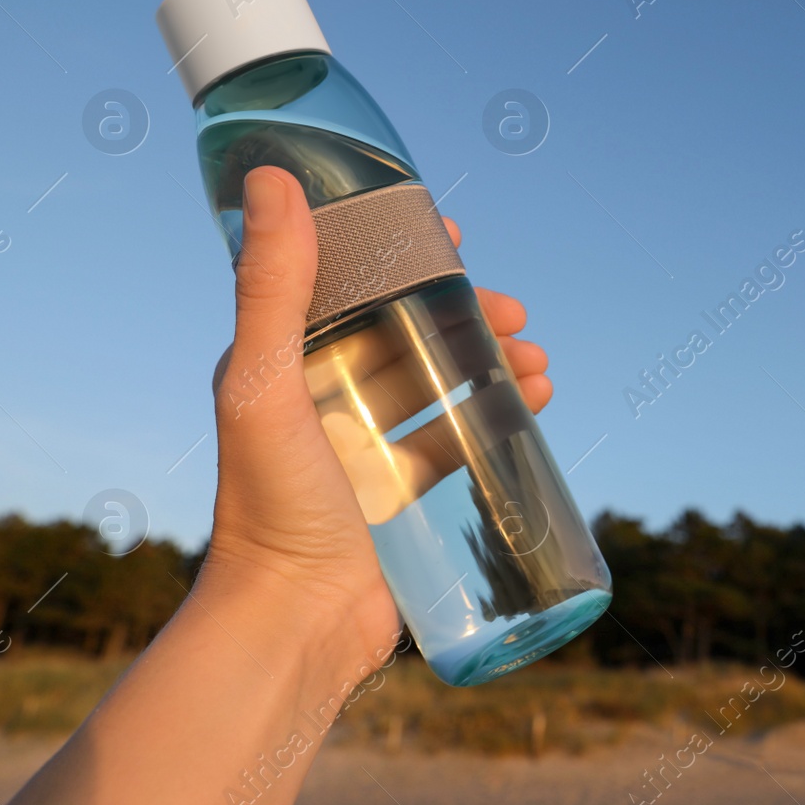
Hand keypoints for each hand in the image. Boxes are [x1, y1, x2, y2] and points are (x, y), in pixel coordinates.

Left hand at [202, 167, 551, 668]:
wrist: (293, 627)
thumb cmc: (269, 506)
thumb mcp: (266, 383)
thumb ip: (272, 285)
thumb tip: (271, 176)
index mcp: (282, 365)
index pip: (347, 286)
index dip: (398, 254)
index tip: (452, 235)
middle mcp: (321, 400)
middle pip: (406, 333)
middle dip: (465, 313)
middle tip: (514, 311)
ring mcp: (364, 449)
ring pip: (440, 382)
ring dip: (491, 361)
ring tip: (538, 358)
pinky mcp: (402, 494)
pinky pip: (457, 438)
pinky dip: (497, 413)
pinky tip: (536, 399)